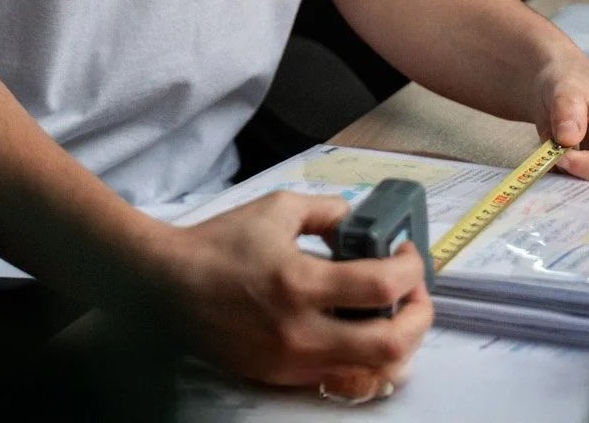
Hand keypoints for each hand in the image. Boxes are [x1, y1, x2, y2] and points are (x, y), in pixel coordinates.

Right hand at [154, 190, 431, 395]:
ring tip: (393, 315)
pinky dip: (363, 360)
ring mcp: (292, 362)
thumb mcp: (277, 208)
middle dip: (419, 318)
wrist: (169, 286)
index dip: (410, 269)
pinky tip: (361, 334)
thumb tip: (359, 224)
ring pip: (372, 373)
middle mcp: (301, 331)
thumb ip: (327, 211)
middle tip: (416, 293)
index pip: (380, 286)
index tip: (408, 254)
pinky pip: (340, 379)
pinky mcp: (282, 378)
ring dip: (397, 343)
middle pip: (390, 346)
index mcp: (300, 282)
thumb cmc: (221, 243)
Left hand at [532, 56, 588, 180]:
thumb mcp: (566, 86)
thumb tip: (567, 138)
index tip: (564, 158)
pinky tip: (550, 170)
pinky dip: (571, 183)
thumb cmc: (570, 77)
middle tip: (555, 167)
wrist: (553, 82)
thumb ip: (568, 109)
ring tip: (550, 167)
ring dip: (578, 184)